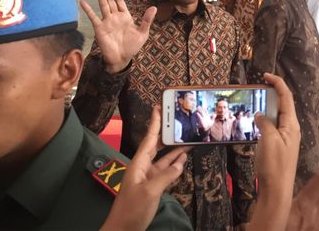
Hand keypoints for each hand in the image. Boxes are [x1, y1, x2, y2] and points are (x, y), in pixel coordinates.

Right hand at [80, 0, 155, 72]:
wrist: (122, 59)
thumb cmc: (132, 47)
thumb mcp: (142, 33)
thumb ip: (147, 20)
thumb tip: (154, 8)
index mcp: (125, 17)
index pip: (120, 1)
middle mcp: (115, 17)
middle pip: (110, 0)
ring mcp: (106, 22)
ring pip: (102, 5)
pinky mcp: (100, 29)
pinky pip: (93, 17)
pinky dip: (88, 10)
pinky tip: (83, 1)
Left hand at [100, 106, 187, 230]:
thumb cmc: (131, 210)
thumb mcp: (150, 192)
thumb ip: (166, 176)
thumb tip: (179, 164)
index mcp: (138, 164)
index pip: (149, 139)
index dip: (154, 123)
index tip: (158, 107)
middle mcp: (143, 167)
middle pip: (156, 146)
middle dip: (166, 134)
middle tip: (177, 120)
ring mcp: (148, 178)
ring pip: (164, 159)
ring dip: (175, 150)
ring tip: (188, 139)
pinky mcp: (153, 188)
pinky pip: (166, 172)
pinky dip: (175, 166)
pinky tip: (183, 161)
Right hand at [246, 73, 299, 230]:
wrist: (277, 191)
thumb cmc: (274, 165)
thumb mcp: (268, 139)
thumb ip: (265, 123)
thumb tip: (260, 115)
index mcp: (291, 124)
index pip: (286, 97)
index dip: (277, 83)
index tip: (265, 75)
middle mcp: (291, 129)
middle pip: (284, 104)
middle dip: (273, 92)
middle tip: (259, 86)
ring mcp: (286, 138)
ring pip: (278, 116)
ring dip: (268, 106)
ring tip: (256, 101)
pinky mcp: (280, 147)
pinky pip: (273, 127)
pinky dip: (265, 120)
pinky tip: (256, 123)